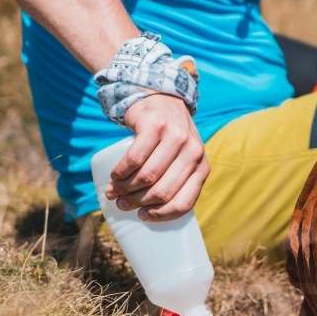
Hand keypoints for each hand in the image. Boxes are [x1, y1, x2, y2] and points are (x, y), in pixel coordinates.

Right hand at [104, 94, 209, 220]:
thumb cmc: (170, 138)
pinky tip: (115, 176)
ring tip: (114, 191)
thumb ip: (180, 180)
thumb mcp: (184, 159)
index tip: (144, 216)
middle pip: (162, 191)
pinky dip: (121, 172)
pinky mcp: (155, 125)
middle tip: (122, 203)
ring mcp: (175, 136)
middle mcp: (194, 151)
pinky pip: (135, 158)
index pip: (184, 202)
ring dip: (126, 189)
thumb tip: (153, 213)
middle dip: (137, 203)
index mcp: (202, 166)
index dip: (161, 215)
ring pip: (147, 176)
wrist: (162, 99)